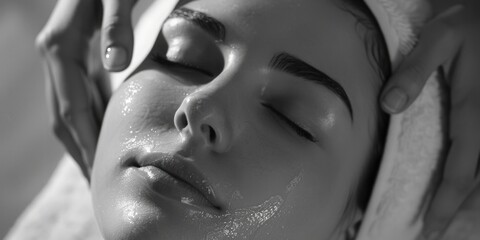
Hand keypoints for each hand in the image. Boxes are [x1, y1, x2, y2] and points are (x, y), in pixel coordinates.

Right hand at [36, 0, 107, 179]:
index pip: (71, 106)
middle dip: (78, 150)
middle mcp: (54, 52)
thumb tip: (115, 65)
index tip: (98, 170)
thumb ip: (117, 25)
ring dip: (79, 139)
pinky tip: (99, 130)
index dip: (85, 141)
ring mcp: (61, 53)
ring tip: (95, 166)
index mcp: (60, 45)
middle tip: (97, 181)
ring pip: (65, 106)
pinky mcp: (73, 51)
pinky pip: (74, 93)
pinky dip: (85, 117)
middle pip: (62, 114)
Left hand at [378, 1, 479, 238]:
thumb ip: (415, 71)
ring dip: (475, 201)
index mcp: (475, 113)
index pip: (460, 171)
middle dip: (460, 210)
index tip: (432, 230)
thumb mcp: (439, 38)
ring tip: (454, 221)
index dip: (446, 204)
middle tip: (437, 232)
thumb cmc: (469, 23)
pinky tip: (473, 188)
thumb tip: (389, 106)